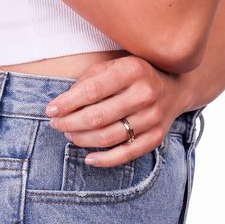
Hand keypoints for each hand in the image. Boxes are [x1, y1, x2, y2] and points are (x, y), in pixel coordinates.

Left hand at [44, 55, 185, 166]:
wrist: (174, 87)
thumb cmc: (135, 73)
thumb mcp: (114, 64)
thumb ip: (90, 78)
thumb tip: (63, 103)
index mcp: (132, 70)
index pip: (92, 90)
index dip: (68, 102)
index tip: (50, 109)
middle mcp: (145, 93)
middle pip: (98, 116)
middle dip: (70, 123)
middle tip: (56, 124)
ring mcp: (153, 117)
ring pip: (109, 137)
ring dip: (83, 139)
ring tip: (69, 134)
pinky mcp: (157, 137)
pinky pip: (126, 154)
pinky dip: (104, 160)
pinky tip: (88, 158)